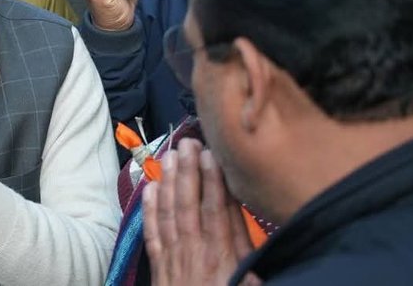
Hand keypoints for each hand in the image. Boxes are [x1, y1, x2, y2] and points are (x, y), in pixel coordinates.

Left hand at [143, 139, 253, 285]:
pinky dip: (150, 209)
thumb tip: (262, 231)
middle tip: (188, 142)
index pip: (218, 210)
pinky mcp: (160, 270)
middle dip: (189, 171)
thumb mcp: (254, 284)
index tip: (212, 155)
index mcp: (224, 257)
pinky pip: (153, 234)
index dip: (214, 180)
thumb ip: (255, 259)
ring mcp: (175, 260)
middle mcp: (196, 253)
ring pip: (170, 213)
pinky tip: (150, 188)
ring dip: (170, 181)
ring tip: (171, 154)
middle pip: (190, 204)